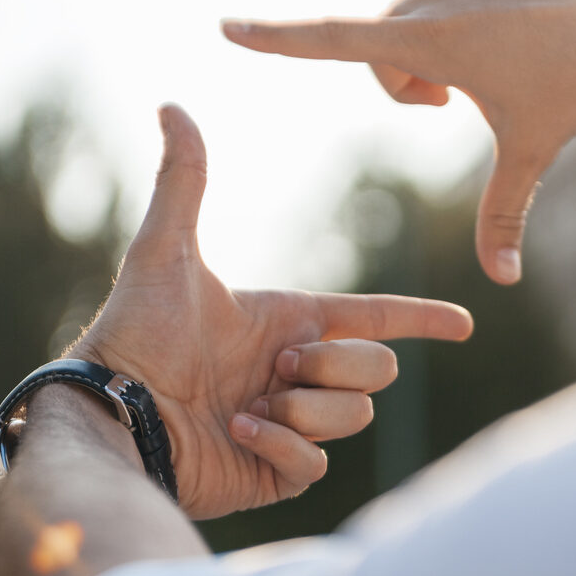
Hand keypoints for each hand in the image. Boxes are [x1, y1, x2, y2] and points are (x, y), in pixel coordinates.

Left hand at [69, 105, 472, 519]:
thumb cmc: (138, 330)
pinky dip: (281, 445)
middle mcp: (299, 370)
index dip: (422, 317)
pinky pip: (318, 463)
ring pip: (356, 416)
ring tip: (249, 404)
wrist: (111, 412)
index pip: (375, 318)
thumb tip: (172, 105)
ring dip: (304, 406)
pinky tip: (237, 432)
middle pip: (378, 369)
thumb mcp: (165, 250)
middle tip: (272, 367)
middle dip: (332, 365)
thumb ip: (184, 179)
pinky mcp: (279, 471)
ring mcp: (293, 422)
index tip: (464, 324)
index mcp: (292, 322)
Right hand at [221, 0, 575, 284]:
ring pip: (415, 20)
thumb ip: (505, 214)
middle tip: (450, 105)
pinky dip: (463, 24)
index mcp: (431, 40)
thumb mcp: (532, 149)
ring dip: (434, 53)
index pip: (334, 40)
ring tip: (482, 73)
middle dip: (405, 84)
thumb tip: (502, 282)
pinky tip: (514, 36)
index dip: (278, 39)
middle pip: (382, 49)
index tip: (229, 26)